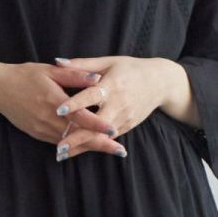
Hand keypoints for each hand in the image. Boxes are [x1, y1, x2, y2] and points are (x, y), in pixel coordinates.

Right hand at [0, 62, 121, 152]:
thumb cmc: (26, 75)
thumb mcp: (50, 70)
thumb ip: (74, 74)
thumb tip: (97, 78)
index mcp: (53, 100)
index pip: (79, 117)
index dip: (97, 125)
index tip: (114, 131)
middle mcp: (48, 119)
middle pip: (78, 135)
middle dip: (100, 144)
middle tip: (120, 150)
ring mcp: (42, 129)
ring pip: (70, 142)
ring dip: (90, 147)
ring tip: (110, 151)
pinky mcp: (38, 134)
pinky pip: (60, 143)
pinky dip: (75, 146)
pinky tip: (89, 148)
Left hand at [49, 55, 188, 161]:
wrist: (161, 82)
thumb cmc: (130, 68)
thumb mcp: (108, 62)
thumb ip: (82, 64)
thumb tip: (56, 62)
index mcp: (112, 85)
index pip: (91, 95)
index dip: (76, 103)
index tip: (59, 110)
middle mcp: (119, 104)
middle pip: (96, 124)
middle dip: (77, 137)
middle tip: (59, 148)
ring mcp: (124, 118)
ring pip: (101, 136)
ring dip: (81, 146)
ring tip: (62, 155)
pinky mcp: (127, 127)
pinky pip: (108, 139)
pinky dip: (92, 146)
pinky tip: (76, 152)